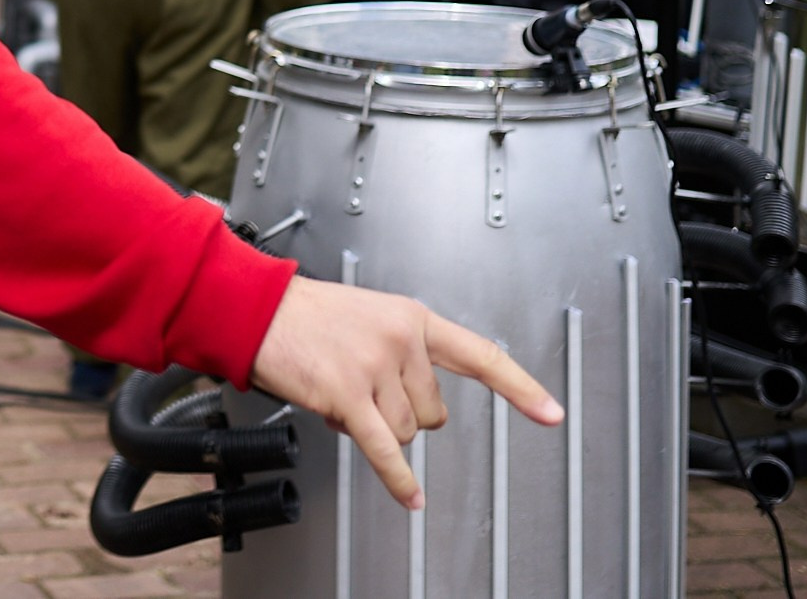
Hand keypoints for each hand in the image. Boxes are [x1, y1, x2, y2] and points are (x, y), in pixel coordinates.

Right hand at [251, 275, 562, 508]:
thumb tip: (420, 410)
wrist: (255, 309)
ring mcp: (375, 366)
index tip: (552, 413)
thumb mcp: (369, 317)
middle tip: (360, 386)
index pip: (480, 355)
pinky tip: (410, 497)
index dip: (519, 388)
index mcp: (412, 318)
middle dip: (400, 413)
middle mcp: (401, 340)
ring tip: (337, 391)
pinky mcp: (347, 394)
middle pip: (432, 412)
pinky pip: (384, 448)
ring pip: (404, 431)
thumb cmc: (306, 316)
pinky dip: (398, 478)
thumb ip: (403, 353)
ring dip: (374, 427)